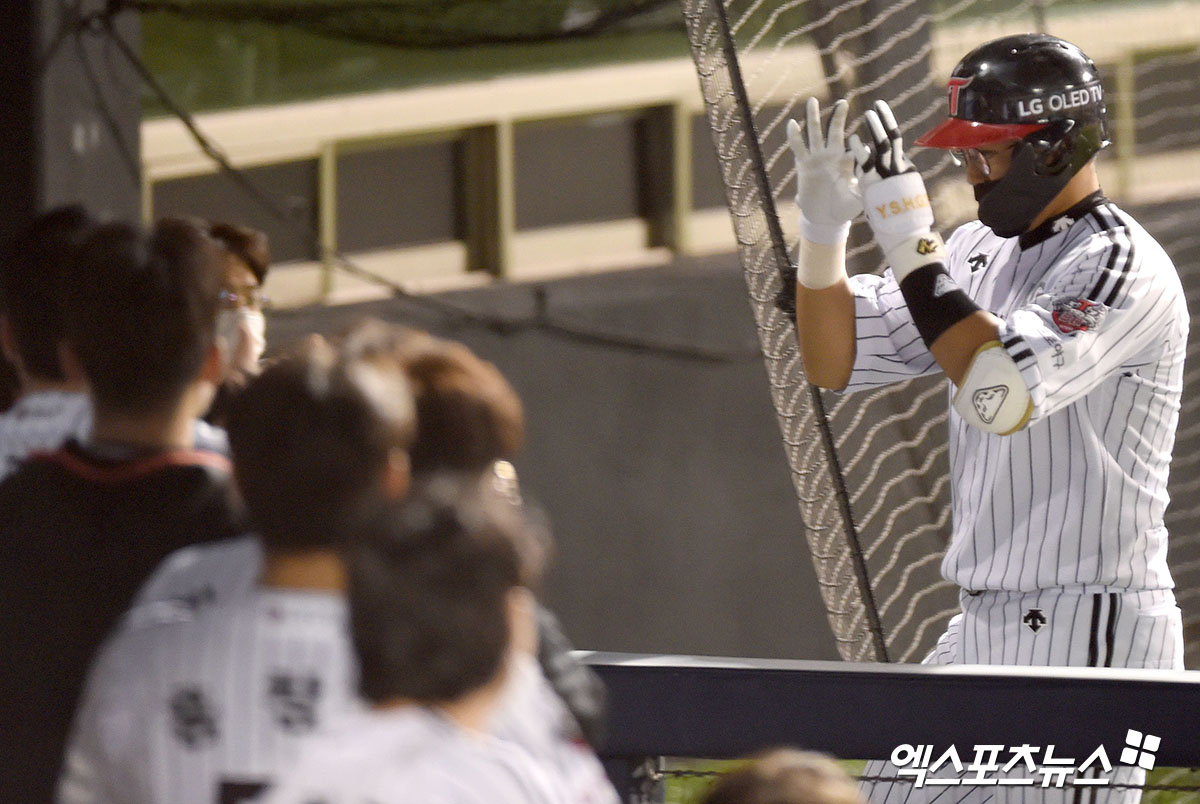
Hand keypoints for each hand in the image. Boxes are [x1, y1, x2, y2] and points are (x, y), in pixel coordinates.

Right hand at [786, 97, 860, 243]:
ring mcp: (816, 159)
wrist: (825, 218)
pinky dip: (795, 137)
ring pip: (814, 134)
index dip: (859, 147)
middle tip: (843, 102)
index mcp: (847, 163)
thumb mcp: (859, 199)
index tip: (864, 146)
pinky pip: (798, 148)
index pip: (854, 149)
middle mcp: (832, 157)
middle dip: (838, 117)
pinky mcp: (803, 166)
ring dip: (813, 118)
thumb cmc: (845, 209)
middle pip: (834, 132)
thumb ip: (865, 188)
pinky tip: (792, 124)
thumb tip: (873, 176)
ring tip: (812, 101)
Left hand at [849, 100, 941, 279]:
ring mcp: (888, 175)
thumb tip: (898, 170)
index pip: (896, 144)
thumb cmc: (901, 216)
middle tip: (876, 106)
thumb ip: (896, 179)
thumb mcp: (899, 193)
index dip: (888, 128)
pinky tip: (851, 140)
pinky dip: (858, 151)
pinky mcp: (876, 184)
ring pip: (884, 145)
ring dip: (875, 128)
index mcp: (903, 169)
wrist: (904, 233)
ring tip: (868, 113)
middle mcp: (898, 168)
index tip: (882, 115)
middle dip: (884, 121)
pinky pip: (866, 164)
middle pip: (892, 138)